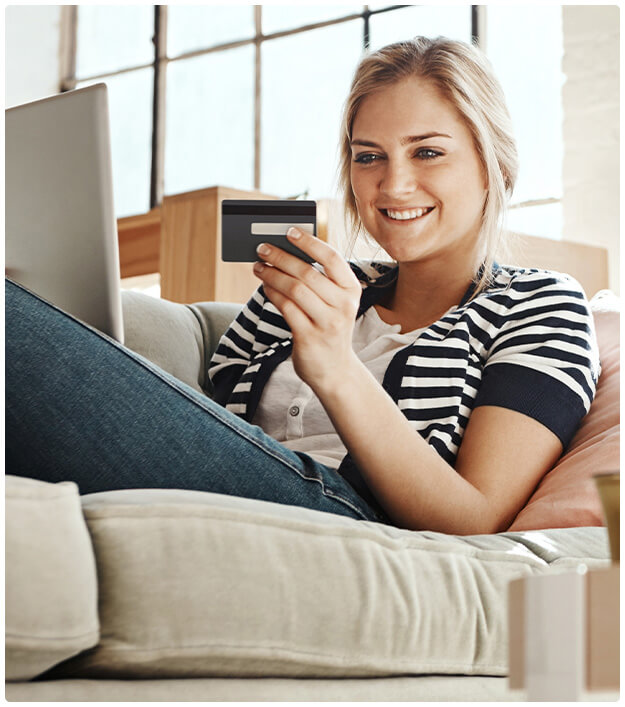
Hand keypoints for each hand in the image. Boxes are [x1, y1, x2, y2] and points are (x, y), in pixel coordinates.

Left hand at [252, 227, 361, 391]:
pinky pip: (286, 308)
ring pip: (294, 289)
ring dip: (272, 275)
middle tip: (262, 248)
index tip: (289, 231)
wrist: (334, 370)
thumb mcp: (334, 304)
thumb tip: (286, 252)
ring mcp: (327, 322)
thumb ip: (319, 281)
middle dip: (281, 257)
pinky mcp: (309, 337)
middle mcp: (343, 305)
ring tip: (258, 267)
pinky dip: (272, 294)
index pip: (332, 258)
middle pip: (307, 272)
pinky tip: (265, 287)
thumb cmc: (329, 329)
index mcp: (352, 290)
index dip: (309, 242)